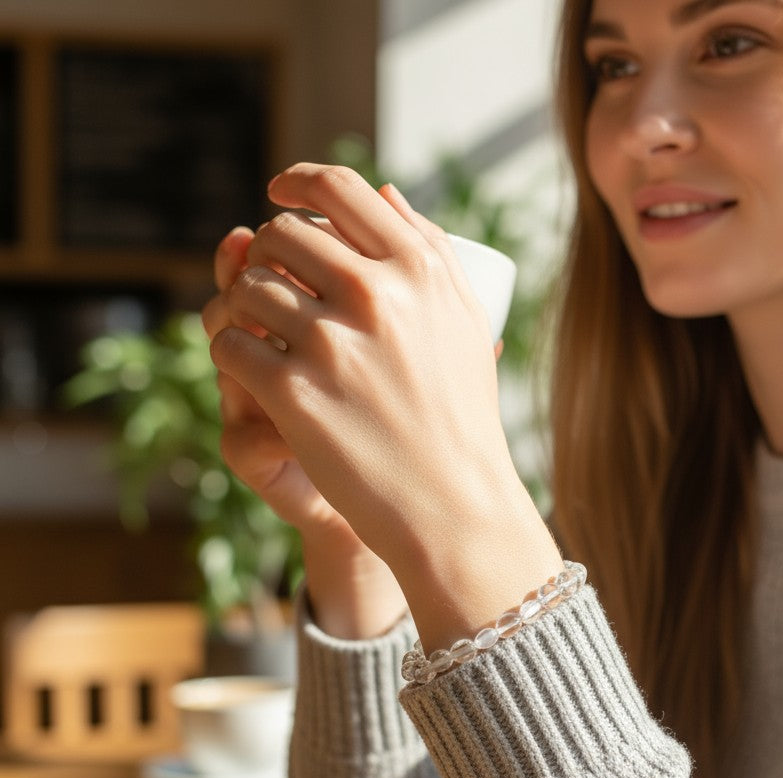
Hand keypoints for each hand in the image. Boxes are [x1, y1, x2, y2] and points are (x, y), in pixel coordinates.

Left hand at [209, 164, 561, 649]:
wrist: (453, 502)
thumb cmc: (461, 413)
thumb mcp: (461, 320)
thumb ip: (430, 249)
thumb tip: (384, 188)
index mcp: (418, 268)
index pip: (338, 188)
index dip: (296, 180)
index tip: (277, 191)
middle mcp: (375, 294)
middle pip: (280, 233)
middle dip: (266, 253)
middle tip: (273, 282)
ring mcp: (331, 344)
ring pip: (246, 287)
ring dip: (242, 306)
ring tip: (263, 332)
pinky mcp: (293, 393)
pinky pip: (230, 343)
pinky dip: (233, 352)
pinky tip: (254, 371)